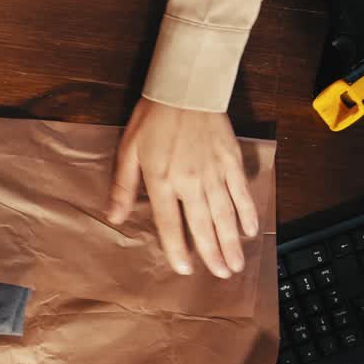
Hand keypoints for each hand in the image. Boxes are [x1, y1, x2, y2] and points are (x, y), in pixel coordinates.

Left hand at [109, 98, 257, 278]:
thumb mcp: (129, 151)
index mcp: (162, 181)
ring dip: (231, 242)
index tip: (185, 269)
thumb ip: (123, 186)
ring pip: (225, 214)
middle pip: (203, 225)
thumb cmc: (153, 119)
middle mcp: (190, 182)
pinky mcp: (231, 160)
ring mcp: (214, 172)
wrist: (186, 88)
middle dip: (213, 253)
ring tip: (236, 264)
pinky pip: (241, 191)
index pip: (170, 224)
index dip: (177, 249)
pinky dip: (247, 212)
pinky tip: (250, 230)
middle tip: (222, 275)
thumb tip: (113, 218)